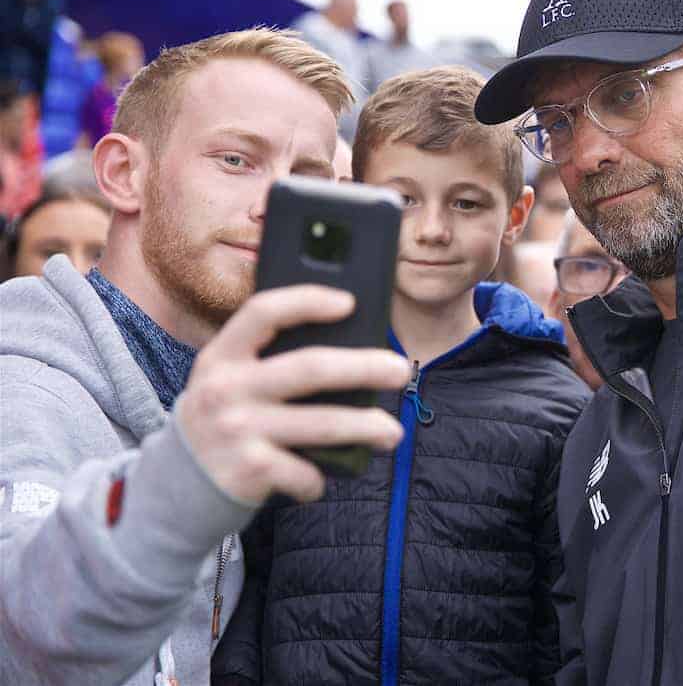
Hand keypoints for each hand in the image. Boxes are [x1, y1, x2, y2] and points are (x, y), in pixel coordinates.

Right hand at [174, 285, 407, 504]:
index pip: (264, 312)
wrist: (175, 486)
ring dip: (366, 428)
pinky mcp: (248, 470)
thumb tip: (351, 347)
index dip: (308, 302)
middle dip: (365, 367)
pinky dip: (319, 480)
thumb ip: (268, 360)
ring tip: (394, 433)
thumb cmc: (226, 418)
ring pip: (321, 425)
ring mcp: (237, 430)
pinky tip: (319, 481)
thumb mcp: (230, 380)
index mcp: (223, 355)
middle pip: (311, 368)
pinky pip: (305, 472)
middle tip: (401, 370)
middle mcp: (227, 388)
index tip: (350, 303)